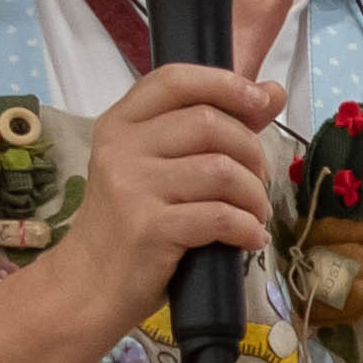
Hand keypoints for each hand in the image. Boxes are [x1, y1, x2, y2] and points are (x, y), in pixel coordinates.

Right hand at [56, 61, 282, 323]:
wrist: (89, 284)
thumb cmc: (133, 222)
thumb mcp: (161, 167)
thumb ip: (214, 127)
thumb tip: (273, 90)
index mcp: (120, 124)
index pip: (174, 79)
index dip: (225, 83)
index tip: (261, 101)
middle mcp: (121, 148)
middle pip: (209, 123)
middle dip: (251, 153)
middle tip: (255, 184)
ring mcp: (131, 187)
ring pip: (221, 170)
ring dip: (254, 196)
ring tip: (253, 215)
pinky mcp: (149, 228)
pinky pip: (221, 216)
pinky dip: (248, 228)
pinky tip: (249, 238)